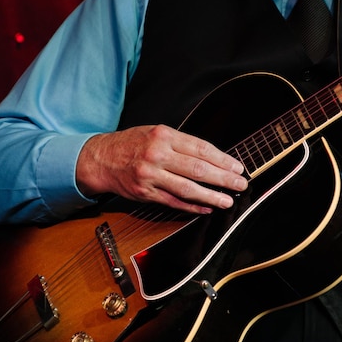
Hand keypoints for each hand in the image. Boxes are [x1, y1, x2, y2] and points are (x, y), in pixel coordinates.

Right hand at [76, 124, 247, 213]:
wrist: (101, 158)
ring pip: (187, 188)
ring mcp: (150, 176)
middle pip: (198, 169)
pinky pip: (173, 202)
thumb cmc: (132, 144)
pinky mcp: (145, 193)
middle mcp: (157, 155)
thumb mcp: (156, 133)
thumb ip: (181, 144)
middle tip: (240, 184)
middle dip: (223, 178)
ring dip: (211, 196)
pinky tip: (206, 208)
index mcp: (164, 136)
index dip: (223, 159)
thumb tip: (213, 158)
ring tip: (227, 200)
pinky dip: (192, 206)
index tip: (237, 167)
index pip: (201, 148)